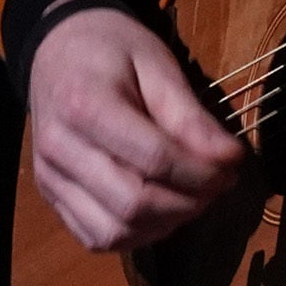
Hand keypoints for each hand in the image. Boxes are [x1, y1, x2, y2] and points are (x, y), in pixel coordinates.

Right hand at [25, 7, 245, 252]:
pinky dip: (137, 234)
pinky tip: (162, 211)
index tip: (234, 164)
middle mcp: (59, 150)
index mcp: (85, 106)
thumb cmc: (113, 49)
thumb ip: (189, 115)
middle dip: (189, 202)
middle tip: (219, 183)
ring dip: (165, 224)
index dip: (202, 171)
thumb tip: (229, 158)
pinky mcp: (51, 198)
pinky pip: (96, 237)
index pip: (154, 159)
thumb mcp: (157, 64)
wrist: (59, 48)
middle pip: (133, 204)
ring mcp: (50, 179)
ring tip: (194, 197)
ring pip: (114, 231)